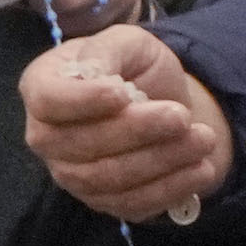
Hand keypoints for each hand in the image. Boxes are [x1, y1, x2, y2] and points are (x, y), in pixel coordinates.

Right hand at [20, 23, 230, 221]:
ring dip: (160, 160)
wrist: (162, 102)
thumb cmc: (136, 67)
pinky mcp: (101, 200)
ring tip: (204, 138)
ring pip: (107, 178)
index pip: (46, 100)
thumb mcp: (126, 42)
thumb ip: (107, 50)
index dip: (81, 101)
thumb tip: (94, 74)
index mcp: (42, 87)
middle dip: (137, 131)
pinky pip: (130, 204)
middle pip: (80, 144)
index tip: (122, 93)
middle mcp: (46, 136)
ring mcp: (70, 173)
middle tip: (182, 116)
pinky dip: (170, 188)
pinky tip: (201, 168)